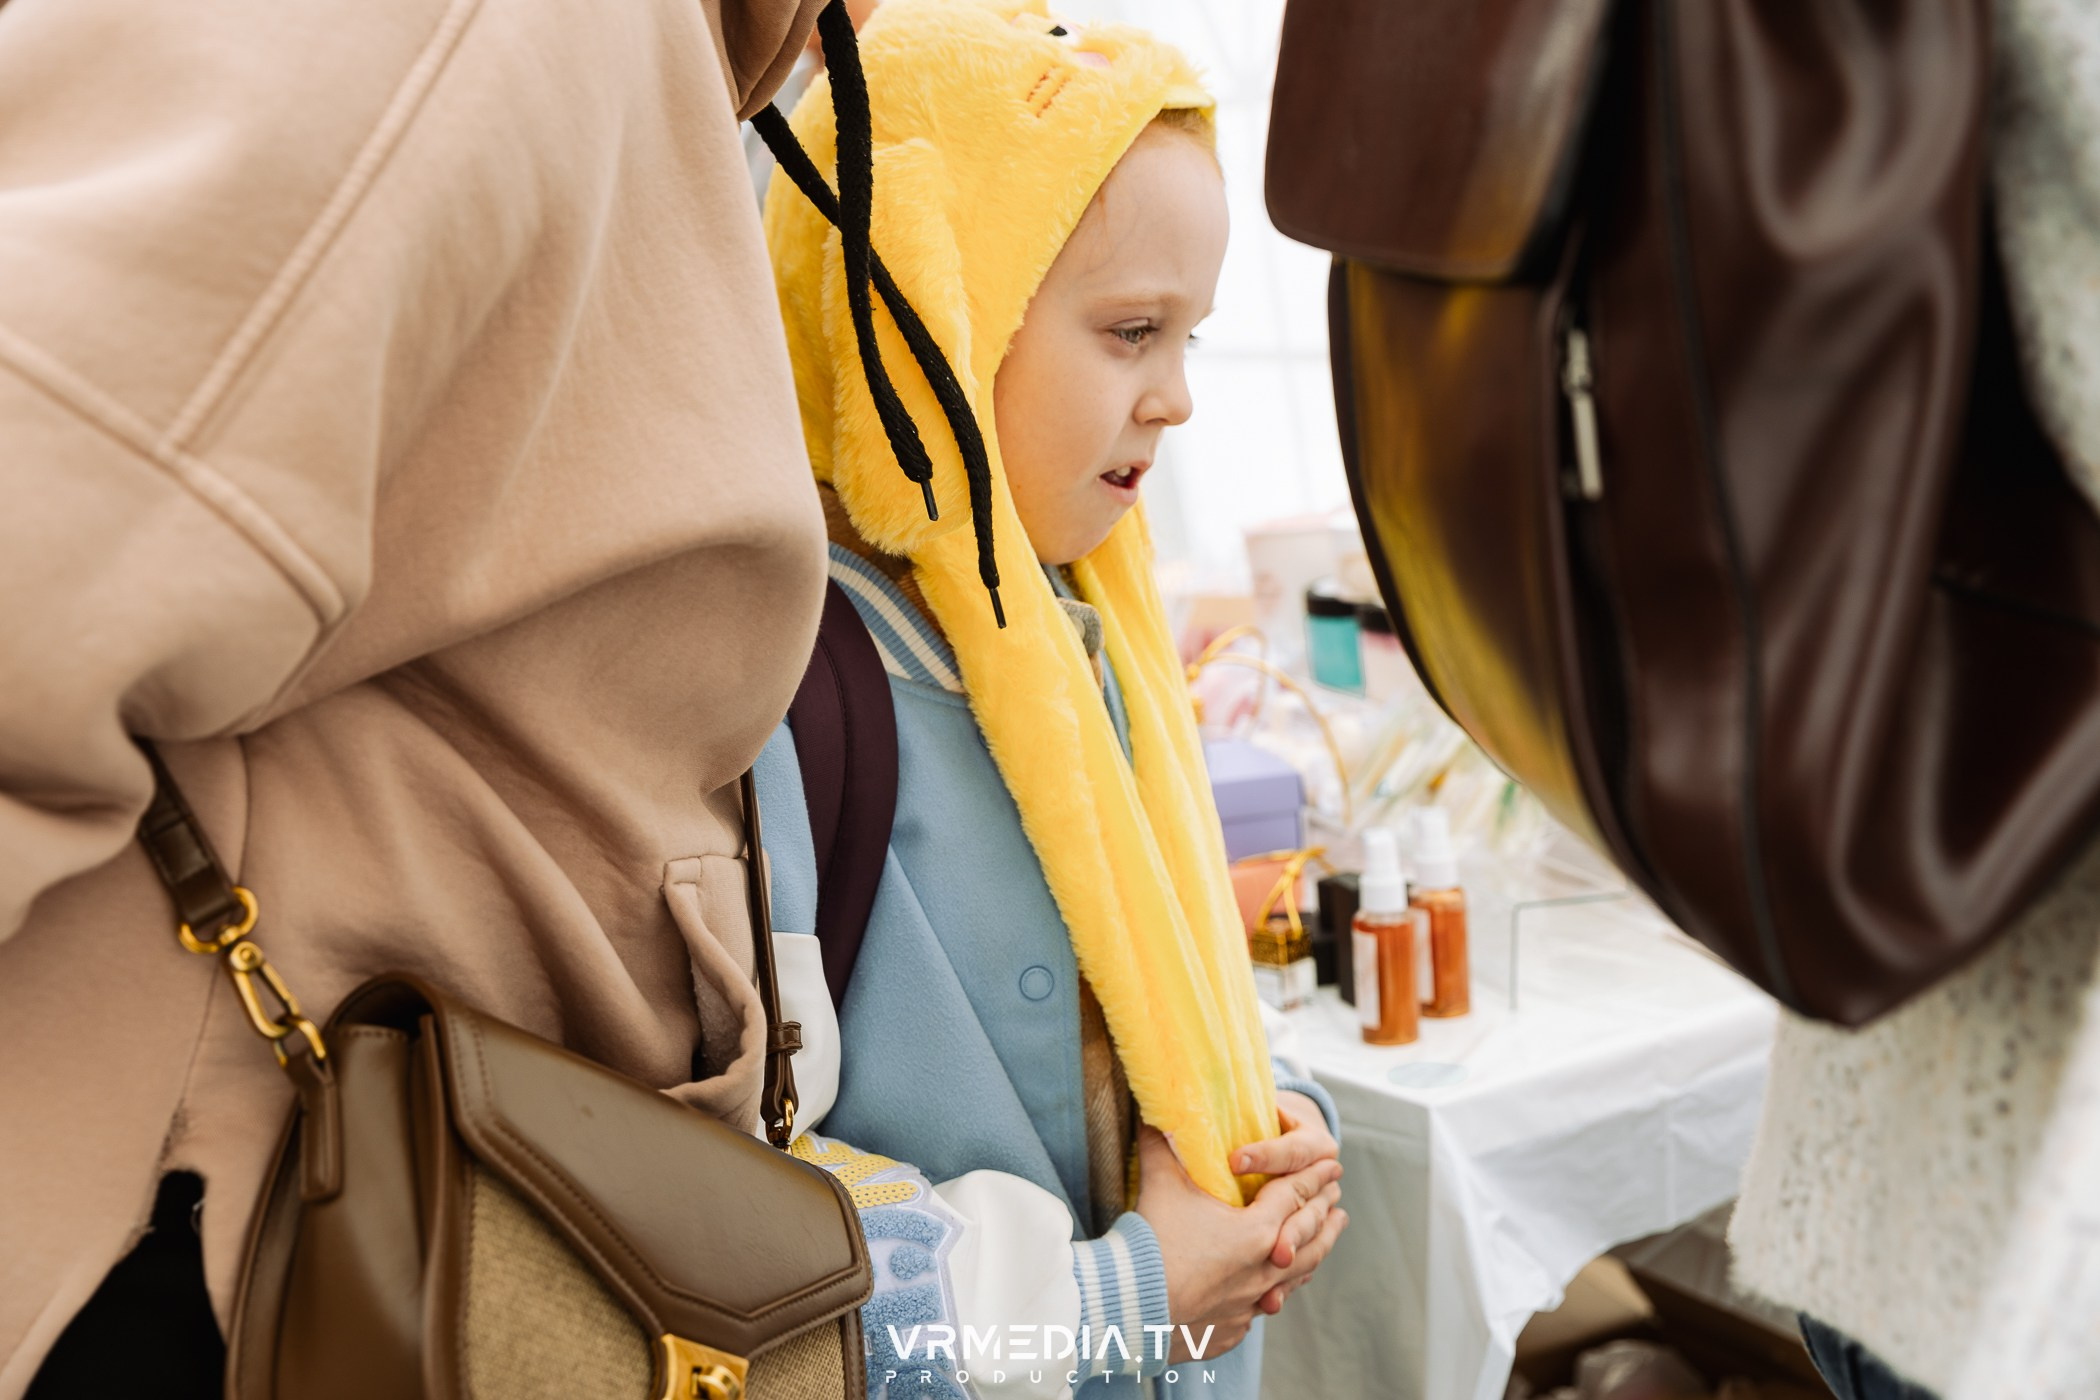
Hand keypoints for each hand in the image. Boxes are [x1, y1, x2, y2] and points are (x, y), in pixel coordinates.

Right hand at [1134, 1126, 1346, 1361]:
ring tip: (1325, 1241)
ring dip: (1314, 1253)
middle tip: (1338, 1200)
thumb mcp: (1162, 1186)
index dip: (1315, 1176)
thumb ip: (1163, 1147)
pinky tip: (1279, 1287)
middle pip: (1308, 1236)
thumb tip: (1154, 1116)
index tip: (1333, 1165)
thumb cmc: (1151, 1243)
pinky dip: (1281, 1288)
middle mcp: (1264, 1268)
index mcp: (1257, 1231)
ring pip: (1296, 1275)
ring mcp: (1250, 1302)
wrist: (1131, 1308)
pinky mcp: (1233, 1328)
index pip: (1296, 1195)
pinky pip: (1267, 1304)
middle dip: (1325, 1213)